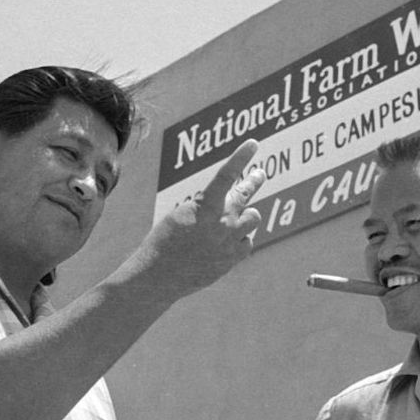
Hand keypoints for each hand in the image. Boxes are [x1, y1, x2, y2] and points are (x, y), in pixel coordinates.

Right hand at [134, 139, 265, 299]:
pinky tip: (227, 243)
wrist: (160, 276)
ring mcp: (231, 241)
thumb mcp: (182, 214)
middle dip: (254, 180)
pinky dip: (240, 240)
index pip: (227, 175)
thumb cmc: (165, 240)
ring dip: (246, 215)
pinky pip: (248, 242)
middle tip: (259, 173)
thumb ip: (207, 206)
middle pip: (247, 194)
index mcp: (206, 206)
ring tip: (235, 218)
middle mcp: (223, 222)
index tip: (253, 143)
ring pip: (253, 218)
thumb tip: (228, 203)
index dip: (241, 157)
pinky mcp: (234, 258)